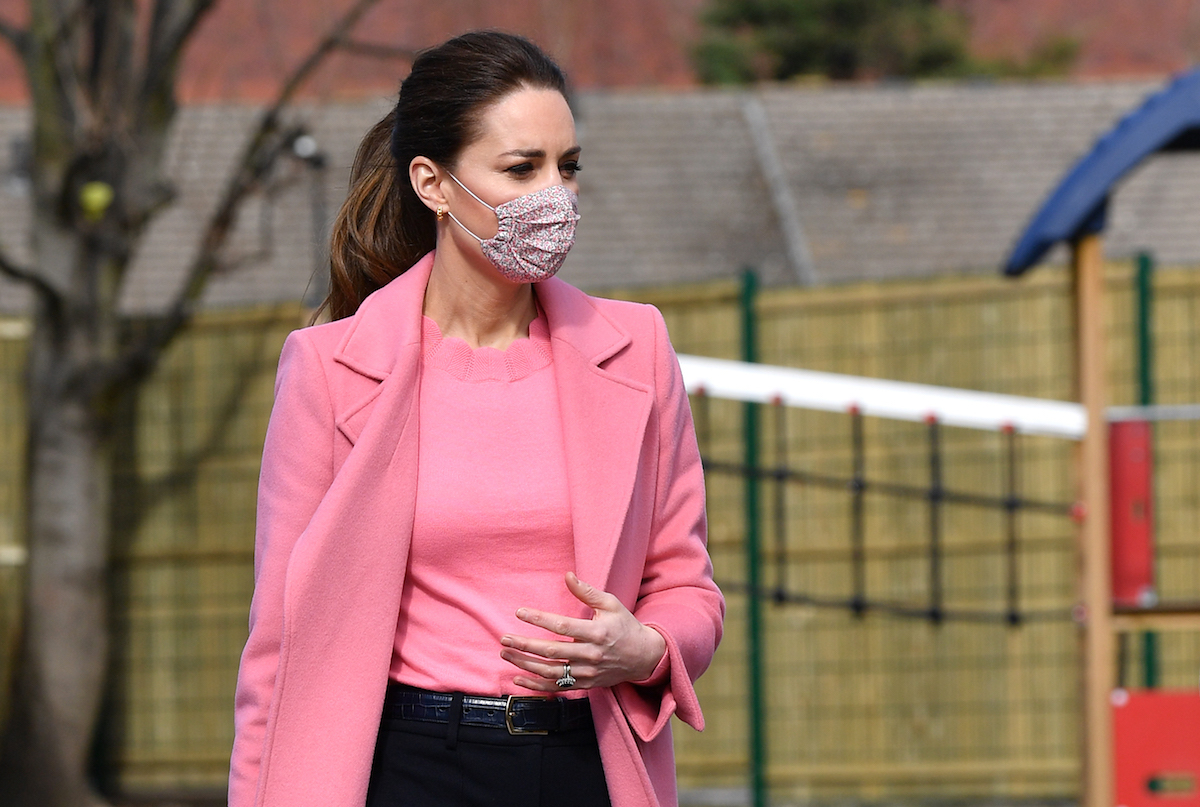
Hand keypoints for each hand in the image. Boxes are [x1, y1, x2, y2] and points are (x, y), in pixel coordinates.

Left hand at [500, 572, 666, 692]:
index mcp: (596, 633)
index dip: (539, 619)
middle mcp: (590, 655)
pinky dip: (536, 686)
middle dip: (525, 645)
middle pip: (551, 651)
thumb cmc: (625, 626)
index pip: (562, 626)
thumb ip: (587, 591)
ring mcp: (587, 672)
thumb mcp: (611, 604)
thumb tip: (568, 576)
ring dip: (525, 665)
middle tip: (504, 638)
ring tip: (506, 654)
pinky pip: (557, 688)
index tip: (520, 612)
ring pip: (550, 672)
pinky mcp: (585, 684)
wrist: (644, 657)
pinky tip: (518, 679)